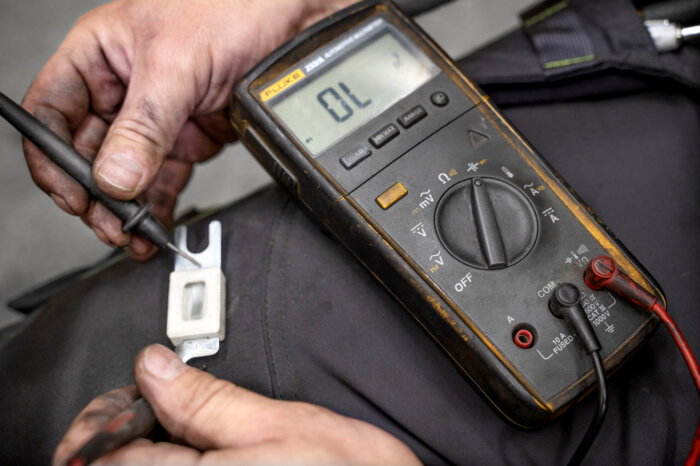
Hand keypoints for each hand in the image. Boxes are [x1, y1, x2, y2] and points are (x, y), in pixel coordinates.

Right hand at [23, 0, 353, 259]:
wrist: (293, 20)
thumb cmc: (233, 7)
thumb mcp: (176, 63)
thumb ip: (145, 123)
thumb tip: (115, 175)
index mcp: (99, 56)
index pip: (52, 112)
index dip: (52, 157)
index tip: (71, 193)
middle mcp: (123, 88)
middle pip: (89, 153)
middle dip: (95, 194)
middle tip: (110, 223)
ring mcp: (157, 117)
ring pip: (126, 174)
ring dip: (127, 210)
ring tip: (132, 236)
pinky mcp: (189, 137)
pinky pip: (165, 179)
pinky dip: (159, 206)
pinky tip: (155, 226)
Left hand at [53, 344, 420, 464]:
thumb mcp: (277, 424)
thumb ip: (207, 400)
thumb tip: (155, 367)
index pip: (109, 451)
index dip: (113, 411)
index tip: (138, 387)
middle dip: (130, 428)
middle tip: (161, 399)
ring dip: (152, 445)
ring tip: (181, 419)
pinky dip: (184, 456)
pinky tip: (205, 445)